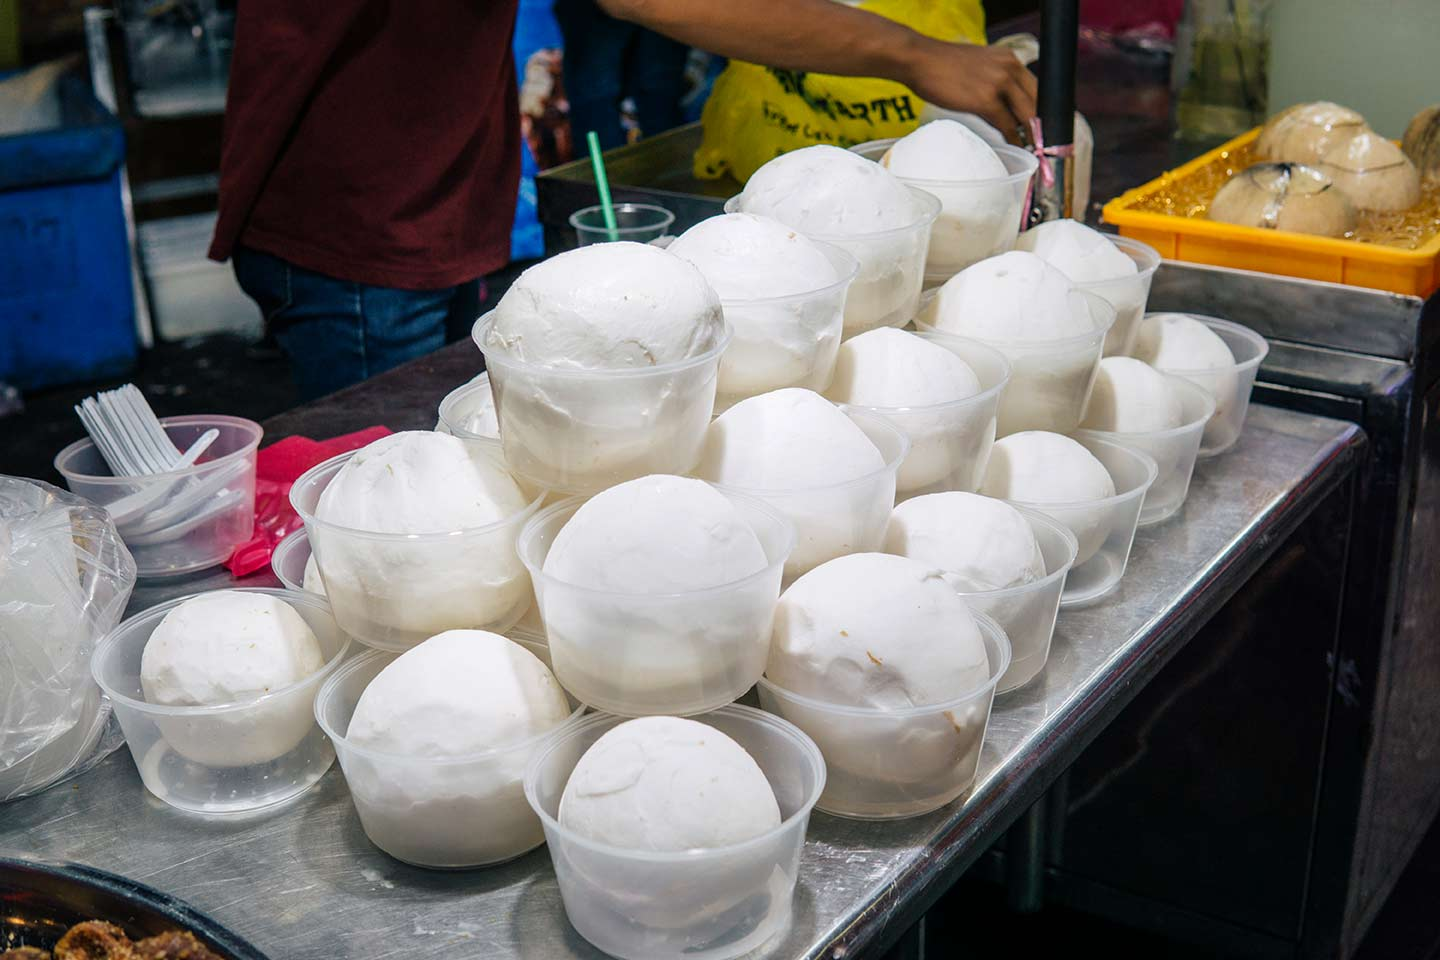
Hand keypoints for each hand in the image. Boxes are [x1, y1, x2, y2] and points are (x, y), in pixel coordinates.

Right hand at [903, 41, 1037, 143]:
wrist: (920, 60)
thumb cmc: (942, 65)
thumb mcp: (979, 64)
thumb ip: (995, 78)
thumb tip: (1004, 103)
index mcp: (1009, 58)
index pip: (1037, 86)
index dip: (1042, 108)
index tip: (1042, 124)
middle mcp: (1009, 68)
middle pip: (1036, 102)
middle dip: (1042, 124)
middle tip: (1042, 140)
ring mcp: (999, 83)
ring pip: (1026, 115)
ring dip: (1032, 135)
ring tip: (1033, 148)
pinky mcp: (986, 100)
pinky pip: (1008, 125)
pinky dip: (1014, 139)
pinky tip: (1016, 147)